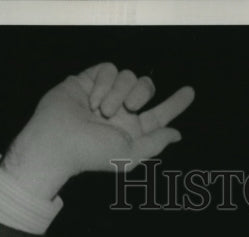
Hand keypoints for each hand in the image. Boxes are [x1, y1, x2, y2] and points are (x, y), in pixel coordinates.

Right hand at [0, 63, 194, 199]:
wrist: (58, 140)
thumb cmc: (92, 153)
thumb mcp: (129, 155)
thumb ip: (155, 143)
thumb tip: (176, 134)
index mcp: (132, 131)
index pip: (159, 115)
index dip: (175, 104)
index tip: (190, 92)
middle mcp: (121, 111)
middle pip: (147, 87)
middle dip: (143, 93)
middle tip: (130, 107)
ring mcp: (106, 94)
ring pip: (128, 76)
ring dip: (117, 93)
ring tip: (101, 110)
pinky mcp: (89, 80)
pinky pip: (109, 69)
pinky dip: (103, 84)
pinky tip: (91, 100)